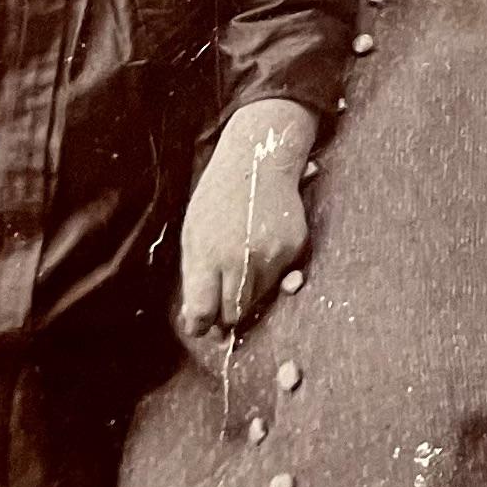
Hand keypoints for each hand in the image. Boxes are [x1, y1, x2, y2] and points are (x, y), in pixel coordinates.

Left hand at [175, 100, 317, 345]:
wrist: (259, 162)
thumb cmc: (218, 198)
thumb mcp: (193, 235)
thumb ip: (194, 277)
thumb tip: (197, 317)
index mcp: (208, 255)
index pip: (202, 311)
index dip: (199, 325)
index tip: (199, 325)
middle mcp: (241, 259)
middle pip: (233, 313)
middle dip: (224, 317)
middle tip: (219, 309)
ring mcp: (272, 254)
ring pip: (258, 299)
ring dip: (247, 295)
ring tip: (239, 268)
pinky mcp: (294, 248)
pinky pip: (280, 279)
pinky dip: (268, 275)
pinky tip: (260, 250)